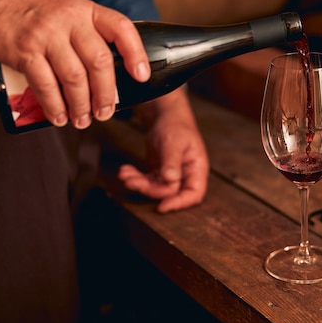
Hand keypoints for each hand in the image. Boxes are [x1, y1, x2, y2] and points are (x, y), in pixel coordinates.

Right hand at [0, 0, 149, 128]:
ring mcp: (46, 34)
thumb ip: (89, 32)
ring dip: (81, 106)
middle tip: (104, 113)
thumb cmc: (35, 11)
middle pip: (99, 62)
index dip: (135, 53)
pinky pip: (45, 85)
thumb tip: (113, 72)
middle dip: (105, 94)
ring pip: (74, 78)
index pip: (120, 28)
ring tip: (81, 120)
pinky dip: (55, 106)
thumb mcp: (69, 10)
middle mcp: (70, 19)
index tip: (141, 77)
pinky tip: (59, 117)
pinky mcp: (24, 50)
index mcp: (86, 10)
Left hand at [118, 88, 208, 212]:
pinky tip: (125, 170)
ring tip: (125, 174)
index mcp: (196, 169)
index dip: (179, 203)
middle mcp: (185, 175)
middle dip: (149, 189)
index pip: (193, 194)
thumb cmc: (176, 125)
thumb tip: (171, 180)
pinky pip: (147, 181)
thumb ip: (172, 161)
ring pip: (155, 189)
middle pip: (169, 193)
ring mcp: (171, 175)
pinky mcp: (159, 173)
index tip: (162, 207)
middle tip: (132, 181)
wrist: (165, 115)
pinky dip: (135, 177)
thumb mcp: (174, 142)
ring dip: (138, 183)